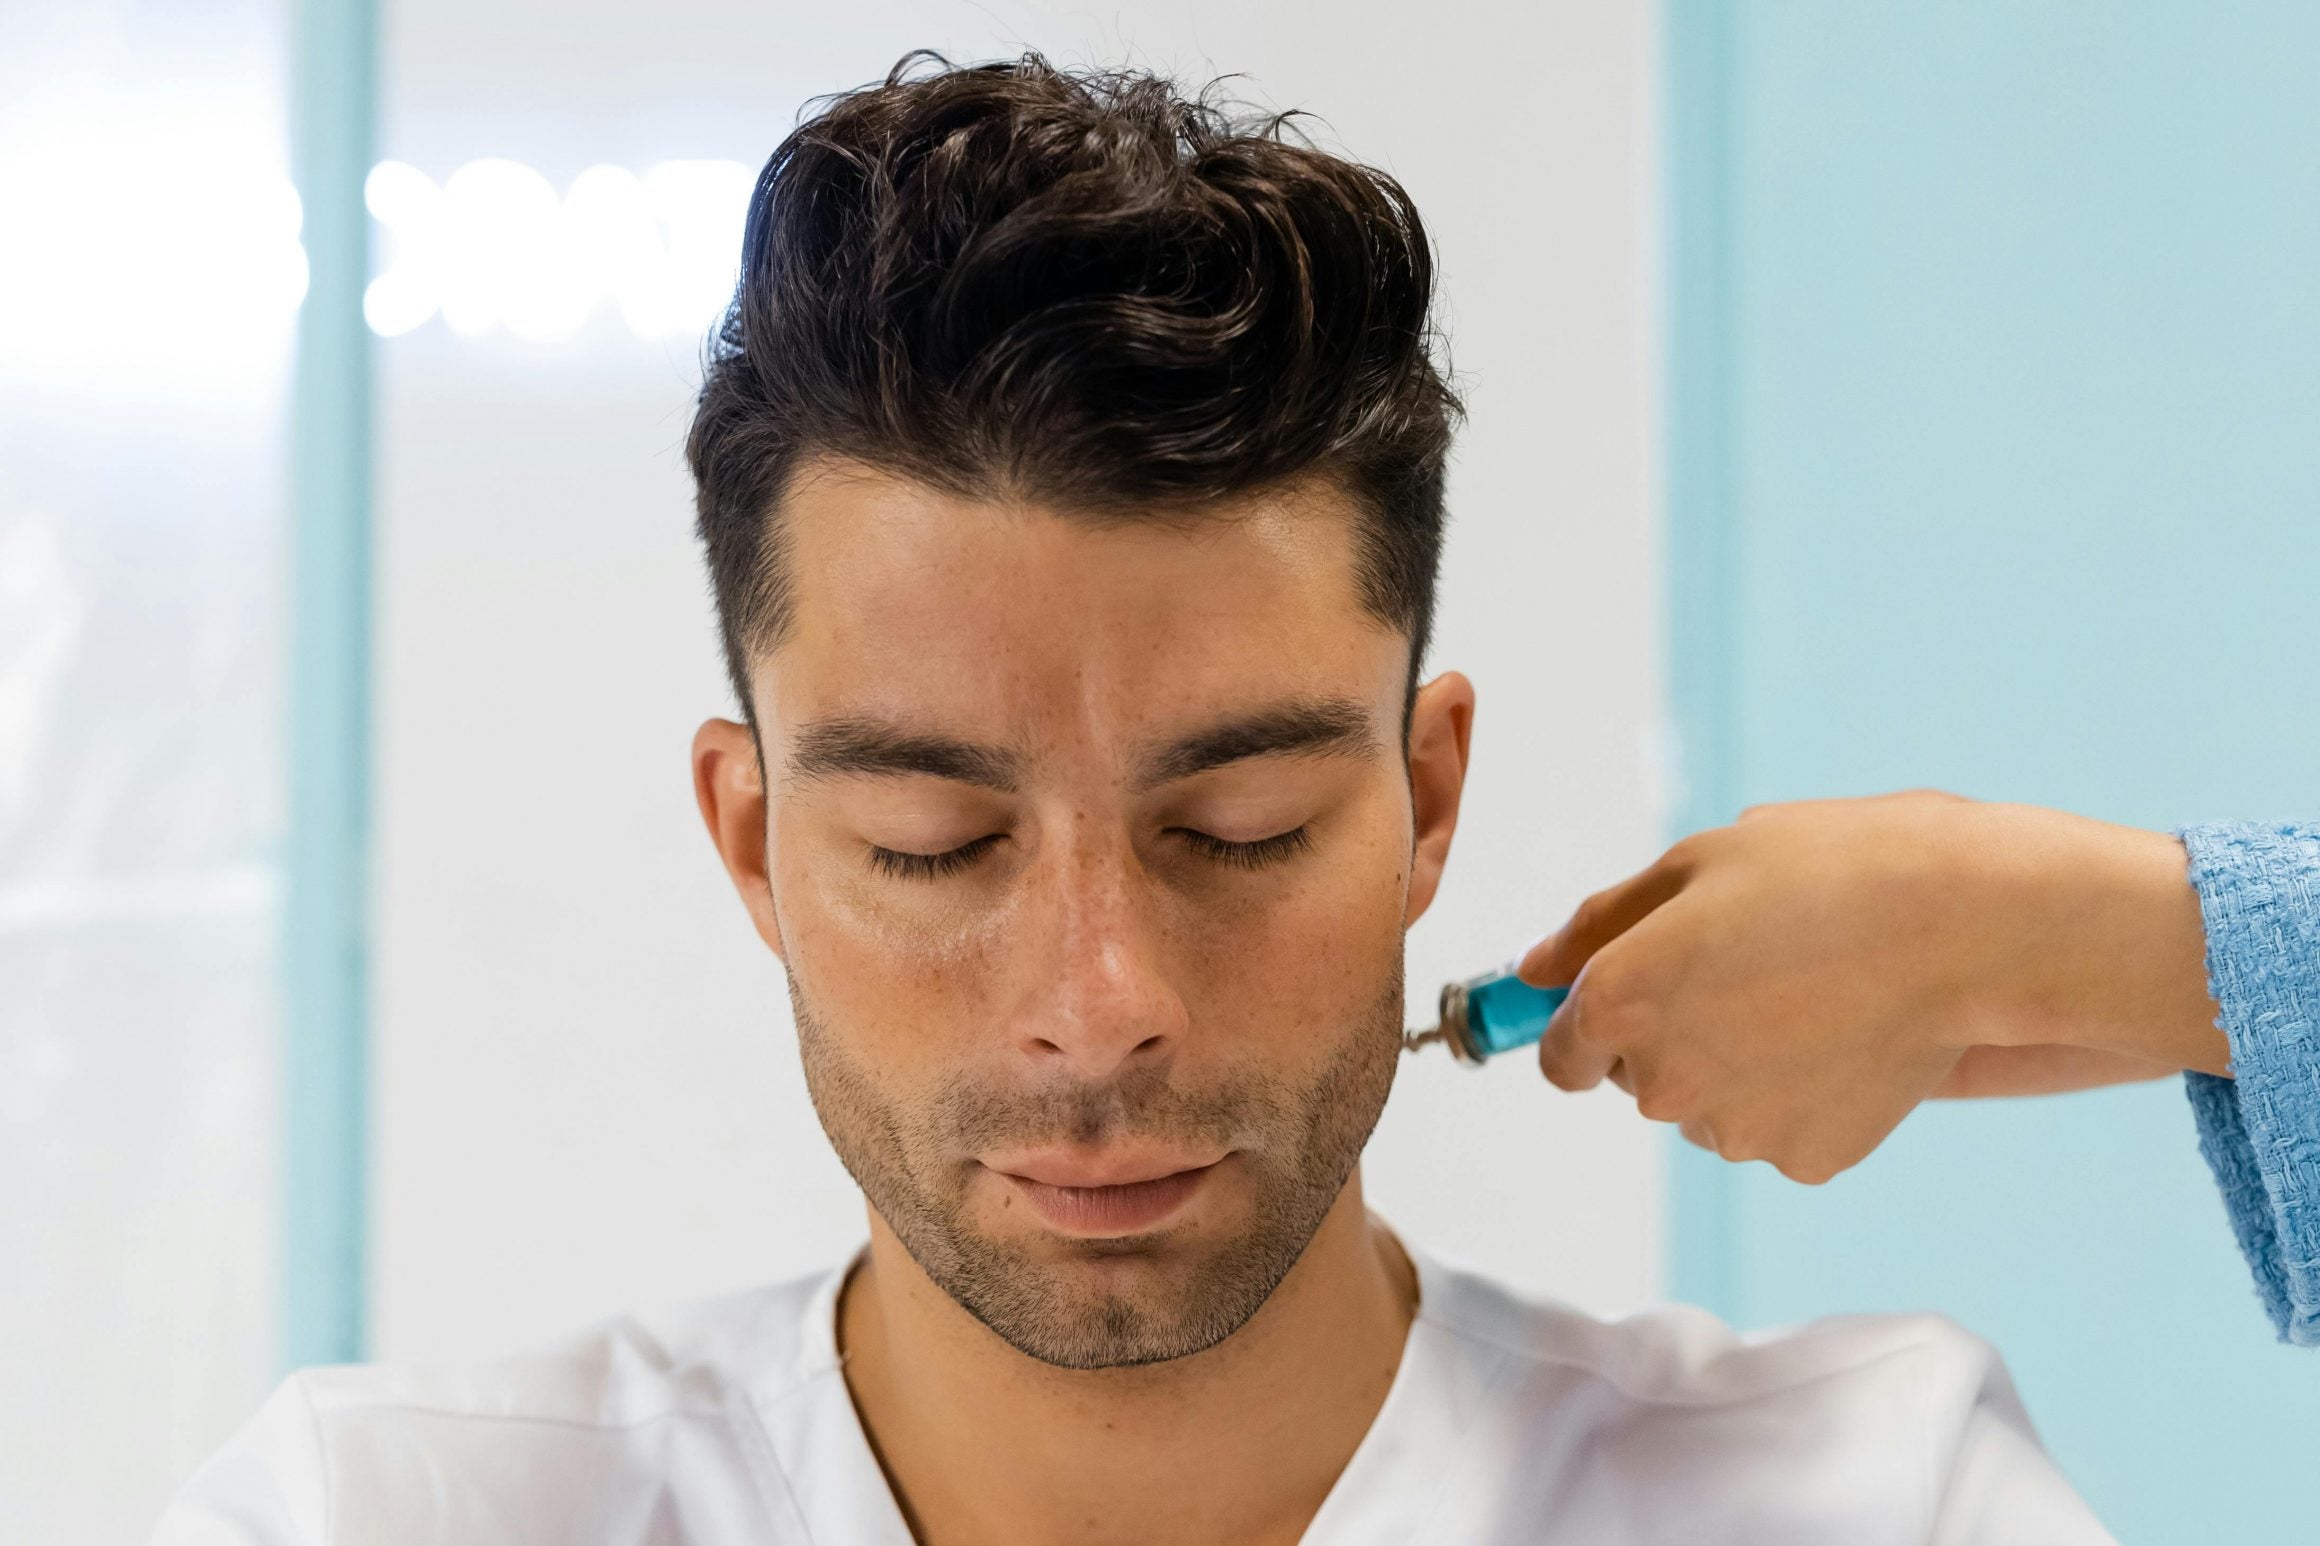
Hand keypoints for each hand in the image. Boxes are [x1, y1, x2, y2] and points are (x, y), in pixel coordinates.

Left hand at [1519, 791, 2227, 1183]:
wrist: (1963, 926)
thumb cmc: (1824, 872)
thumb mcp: (1694, 863)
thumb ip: (1598, 924)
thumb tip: (1534, 970)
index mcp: (1616, 1004)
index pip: (1558, 1056)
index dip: (1590, 1023)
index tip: (1639, 994)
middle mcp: (1659, 1083)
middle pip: (1634, 1080)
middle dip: (1670, 1035)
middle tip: (1748, 970)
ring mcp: (1733, 1131)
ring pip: (1707, 1108)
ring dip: (1734, 1064)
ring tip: (1807, 995)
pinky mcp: (1804, 1158)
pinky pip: (1777, 1128)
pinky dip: (1799, 1093)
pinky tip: (1843, 1036)